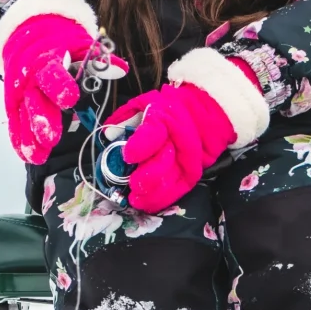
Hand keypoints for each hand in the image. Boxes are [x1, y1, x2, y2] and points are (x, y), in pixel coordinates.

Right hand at [2, 15, 126, 163]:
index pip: (52, 73)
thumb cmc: (59, 43)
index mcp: (48, 59)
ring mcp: (20, 91)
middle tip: (51, 139)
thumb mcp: (78, 43)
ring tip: (37, 156)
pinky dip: (18, 138)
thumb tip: (121, 68)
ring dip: (29, 136)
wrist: (27, 34)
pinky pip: (14, 121)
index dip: (60, 85)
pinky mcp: (13, 102)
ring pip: (23, 115)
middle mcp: (31, 78)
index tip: (70, 99)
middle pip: (35, 99)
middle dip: (42, 119)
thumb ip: (98, 58)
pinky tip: (26, 155)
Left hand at [105, 83, 233, 212]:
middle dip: (146, 177)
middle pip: (163, 162)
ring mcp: (187, 160)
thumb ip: (126, 119)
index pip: (154, 132)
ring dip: (152, 193)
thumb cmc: (167, 109)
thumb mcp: (145, 104)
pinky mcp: (192, 173)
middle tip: (131, 184)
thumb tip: (107, 135)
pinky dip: (162, 199)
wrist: (203, 115)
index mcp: (165, 118)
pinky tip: (147, 204)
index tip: (128, 156)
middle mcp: (178, 140)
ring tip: (135, 199)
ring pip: (170, 180)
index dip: (141, 145)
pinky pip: (179, 190)